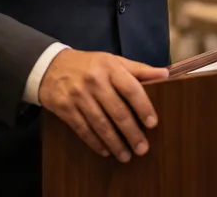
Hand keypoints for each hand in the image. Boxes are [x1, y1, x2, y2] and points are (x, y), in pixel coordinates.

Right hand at [38, 49, 168, 161]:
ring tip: (127, 156)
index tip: (152, 123)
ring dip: (115, 143)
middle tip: (143, 148)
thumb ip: (138, 69)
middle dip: (131, 132)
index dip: (143, 106)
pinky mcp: (65, 108)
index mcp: (109, 67)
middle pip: (117, 110)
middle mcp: (94, 81)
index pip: (130, 87)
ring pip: (100, 124)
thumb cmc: (89, 65)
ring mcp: (78, 95)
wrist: (51, 66)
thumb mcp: (112, 61)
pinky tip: (106, 151)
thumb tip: (165, 73)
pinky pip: (83, 129)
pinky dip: (96, 143)